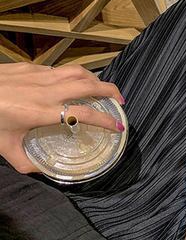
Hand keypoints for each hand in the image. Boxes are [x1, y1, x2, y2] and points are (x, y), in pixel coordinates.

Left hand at [0, 63, 124, 172]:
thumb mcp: (4, 148)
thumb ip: (26, 163)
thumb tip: (44, 172)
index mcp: (42, 112)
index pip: (84, 113)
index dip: (105, 120)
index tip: (119, 126)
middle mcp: (46, 91)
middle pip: (88, 85)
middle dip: (110, 91)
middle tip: (121, 101)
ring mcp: (39, 75)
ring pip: (77, 72)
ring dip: (96, 79)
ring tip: (104, 88)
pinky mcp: (31, 67)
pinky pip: (60, 69)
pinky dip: (75, 75)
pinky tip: (74, 83)